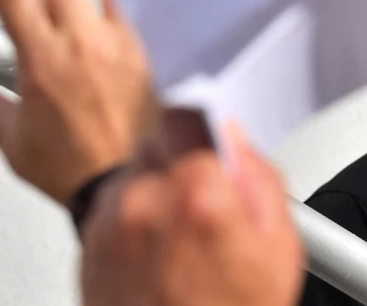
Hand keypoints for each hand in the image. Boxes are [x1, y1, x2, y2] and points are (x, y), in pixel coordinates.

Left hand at [80, 113, 304, 305]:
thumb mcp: (280, 247)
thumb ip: (259, 177)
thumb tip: (234, 139)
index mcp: (198, 194)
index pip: (188, 111)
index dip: (202, 118)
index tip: (208, 122)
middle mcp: (143, 203)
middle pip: (158, 140)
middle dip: (181, 158)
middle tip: (204, 198)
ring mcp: (110, 228)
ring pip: (132, 173)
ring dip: (153, 187)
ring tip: (179, 234)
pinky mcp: (86, 250)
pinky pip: (111, 209)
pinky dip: (131, 219)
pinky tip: (157, 254)